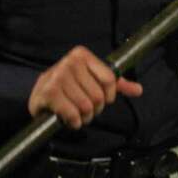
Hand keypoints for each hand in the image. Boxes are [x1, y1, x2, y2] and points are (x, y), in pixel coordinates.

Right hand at [28, 45, 143, 129]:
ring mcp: (58, 76)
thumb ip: (115, 84)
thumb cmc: (68, 88)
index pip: (110, 79)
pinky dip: (74, 122)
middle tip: (85, 109)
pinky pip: (73, 114)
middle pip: (99, 96)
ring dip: (84, 118)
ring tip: (77, 114)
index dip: (108, 96)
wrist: (39, 96)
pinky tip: (69, 119)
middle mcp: (70, 61)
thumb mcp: (92, 81)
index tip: (101, 99)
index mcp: (82, 55)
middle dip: (94, 109)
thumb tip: (138, 89)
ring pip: (87, 106)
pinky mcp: (49, 92)